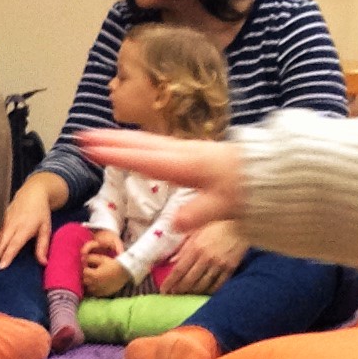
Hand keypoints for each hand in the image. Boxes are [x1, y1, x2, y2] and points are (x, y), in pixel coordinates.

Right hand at [0, 174, 61, 269]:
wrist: (32, 193)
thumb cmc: (41, 213)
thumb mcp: (46, 228)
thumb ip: (43, 246)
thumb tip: (44, 263)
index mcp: (25, 227)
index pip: (14, 244)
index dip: (7, 255)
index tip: (1, 266)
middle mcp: (13, 224)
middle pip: (2, 242)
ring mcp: (5, 220)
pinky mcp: (1, 218)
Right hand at [78, 131, 242, 228]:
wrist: (275, 172)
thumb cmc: (251, 188)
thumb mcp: (228, 205)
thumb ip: (202, 212)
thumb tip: (177, 223)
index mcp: (186, 165)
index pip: (144, 159)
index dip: (117, 155)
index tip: (90, 148)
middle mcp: (183, 153)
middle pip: (141, 145)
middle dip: (111, 140)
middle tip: (82, 136)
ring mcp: (188, 151)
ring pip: (149, 142)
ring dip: (122, 139)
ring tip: (99, 136)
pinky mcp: (193, 153)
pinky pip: (159, 145)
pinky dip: (140, 143)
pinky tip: (137, 145)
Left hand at [82, 245, 130, 297]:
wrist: (125, 272)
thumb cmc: (113, 264)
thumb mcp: (102, 258)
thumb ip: (91, 258)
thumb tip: (83, 258)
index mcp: (93, 275)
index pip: (84, 272)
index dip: (86, 268)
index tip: (90, 266)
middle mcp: (95, 284)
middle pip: (85, 280)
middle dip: (87, 276)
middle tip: (92, 272)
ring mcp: (99, 290)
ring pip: (89, 287)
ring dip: (90, 283)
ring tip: (95, 278)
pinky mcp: (104, 293)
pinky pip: (95, 293)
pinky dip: (95, 289)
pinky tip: (99, 284)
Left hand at [160, 219, 246, 295]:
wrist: (241, 224)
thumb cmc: (216, 225)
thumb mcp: (197, 231)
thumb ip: (184, 246)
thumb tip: (171, 261)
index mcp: (195, 247)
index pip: (179, 270)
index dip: (170, 282)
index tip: (164, 290)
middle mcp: (206, 258)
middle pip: (189, 280)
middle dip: (179, 289)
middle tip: (173, 294)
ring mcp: (219, 264)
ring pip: (203, 285)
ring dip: (192, 292)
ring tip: (186, 294)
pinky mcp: (231, 268)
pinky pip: (218, 285)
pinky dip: (209, 291)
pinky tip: (204, 293)